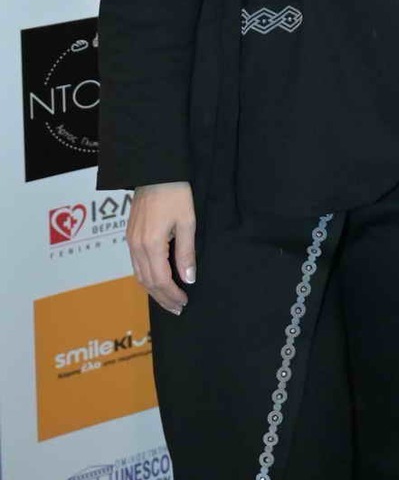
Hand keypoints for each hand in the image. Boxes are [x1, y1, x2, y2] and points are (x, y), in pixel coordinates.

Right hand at [127, 182, 196, 315]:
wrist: (155, 170)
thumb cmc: (175, 193)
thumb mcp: (187, 222)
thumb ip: (186, 253)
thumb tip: (189, 279)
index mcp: (151, 244)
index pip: (160, 280)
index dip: (172, 295)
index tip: (184, 302)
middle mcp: (136, 246)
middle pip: (147, 282)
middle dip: (162, 298)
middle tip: (177, 308)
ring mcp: (130, 241)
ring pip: (139, 275)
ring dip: (153, 290)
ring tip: (168, 300)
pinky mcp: (129, 235)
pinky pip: (135, 264)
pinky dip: (146, 277)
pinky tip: (157, 280)